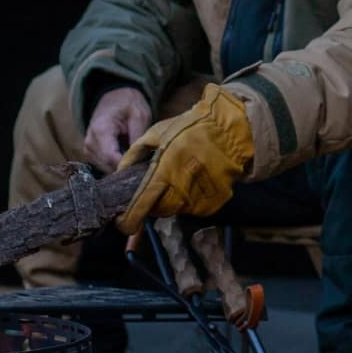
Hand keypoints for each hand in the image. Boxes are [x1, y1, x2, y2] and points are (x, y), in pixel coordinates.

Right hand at [82, 87, 152, 171]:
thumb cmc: (128, 104)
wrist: (114, 97)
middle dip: (127, 167)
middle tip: (144, 163)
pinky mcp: (91, 154)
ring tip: (136, 158)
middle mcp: (90, 142)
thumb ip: (138, 137)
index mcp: (100, 130)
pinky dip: (117, 165)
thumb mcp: (139, 115)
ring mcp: (88, 149)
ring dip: (122, 167)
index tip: (143, 166)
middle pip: (108, 166)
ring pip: (106, 169)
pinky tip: (128, 158)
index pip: (111, 157)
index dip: (127, 165)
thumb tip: (139, 160)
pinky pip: (105, 167)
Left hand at [116, 84, 253, 234]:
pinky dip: (189, 200)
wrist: (231, 131)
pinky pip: (193, 208)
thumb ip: (135, 153)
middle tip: (157, 186)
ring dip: (171, 200)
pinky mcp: (213, 203)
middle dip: (152, 204)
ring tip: (179, 177)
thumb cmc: (192, 128)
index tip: (122, 224)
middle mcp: (181, 191)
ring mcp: (199, 199)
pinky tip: (194, 181)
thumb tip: (120, 171)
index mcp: (164, 173)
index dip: (128, 221)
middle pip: (157, 211)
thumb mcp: (156, 133)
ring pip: (175, 210)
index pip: (140, 207)